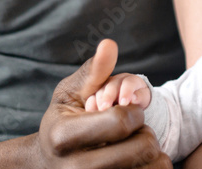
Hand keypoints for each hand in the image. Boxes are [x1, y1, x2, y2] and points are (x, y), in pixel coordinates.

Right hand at [36, 39, 170, 167]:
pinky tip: (140, 162)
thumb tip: (109, 44)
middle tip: (136, 131)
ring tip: (137, 148)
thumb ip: (94, 71)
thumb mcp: (71, 93)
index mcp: (63, 137)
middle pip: (141, 148)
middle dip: (146, 132)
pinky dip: (154, 168)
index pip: (121, 122)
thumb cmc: (65, 121)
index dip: (134, 111)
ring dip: (154, 154)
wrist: (47, 165)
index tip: (129, 110)